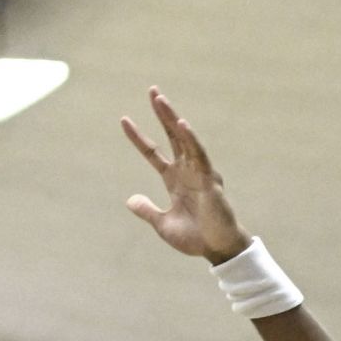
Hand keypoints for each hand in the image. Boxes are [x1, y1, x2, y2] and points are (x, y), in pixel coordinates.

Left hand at [122, 88, 250, 263]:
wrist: (217, 250)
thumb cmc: (195, 238)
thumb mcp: (163, 224)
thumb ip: (147, 210)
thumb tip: (129, 200)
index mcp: (174, 180)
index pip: (153, 153)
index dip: (138, 137)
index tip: (123, 119)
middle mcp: (187, 171)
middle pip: (172, 136)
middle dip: (162, 114)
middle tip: (153, 91)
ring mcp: (199, 173)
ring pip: (184, 139)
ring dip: (172, 118)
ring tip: (160, 99)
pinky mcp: (210, 180)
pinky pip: (199, 155)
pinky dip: (191, 139)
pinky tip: (181, 124)